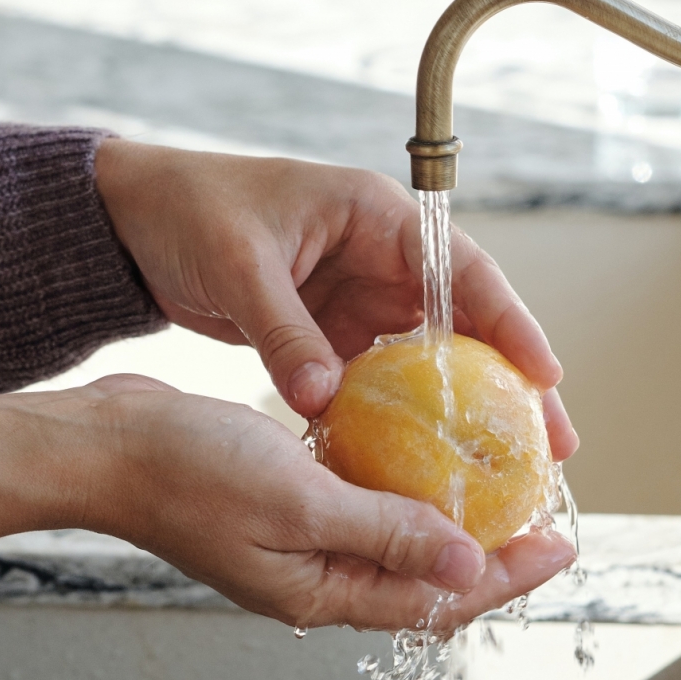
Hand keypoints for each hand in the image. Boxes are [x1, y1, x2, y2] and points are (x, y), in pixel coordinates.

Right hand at [80, 375, 576, 631]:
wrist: (105, 443)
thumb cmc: (184, 472)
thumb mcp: (298, 501)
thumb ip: (384, 532)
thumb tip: (467, 564)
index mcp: (316, 591)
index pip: (432, 598)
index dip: (503, 574)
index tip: (558, 543)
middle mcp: (311, 574)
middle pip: (420, 573)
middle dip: (486, 548)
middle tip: (540, 511)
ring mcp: (294, 538)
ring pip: (390, 534)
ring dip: (442, 510)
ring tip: (493, 478)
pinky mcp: (280, 499)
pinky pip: (354, 497)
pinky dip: (393, 478)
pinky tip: (416, 443)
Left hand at [94, 139, 576, 460]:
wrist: (131, 221)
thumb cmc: (186, 210)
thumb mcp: (239, 265)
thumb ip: (283, 332)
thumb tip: (324, 400)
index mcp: (373, 215)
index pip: (461, 268)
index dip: (510, 321)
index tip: (545, 375)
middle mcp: (378, 256)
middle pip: (463, 322)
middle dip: (507, 382)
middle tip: (550, 444)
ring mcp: (354, 296)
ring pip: (426, 358)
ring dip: (459, 410)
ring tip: (500, 469)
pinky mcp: (326, 330)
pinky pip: (374, 378)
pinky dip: (395, 417)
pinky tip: (416, 463)